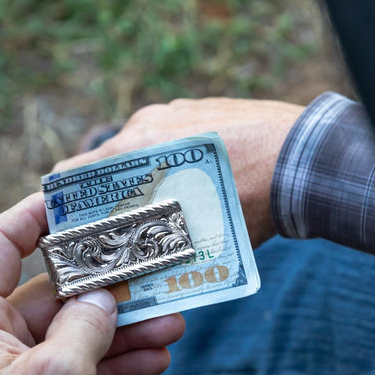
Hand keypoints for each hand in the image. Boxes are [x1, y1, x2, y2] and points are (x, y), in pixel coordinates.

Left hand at [0, 193, 184, 374]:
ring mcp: (20, 371)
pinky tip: (159, 359)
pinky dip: (117, 364)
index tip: (73, 200)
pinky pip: (83, 369)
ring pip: (76, 332)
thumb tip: (102, 297)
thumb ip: (85, 324)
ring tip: (173, 323)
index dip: (34, 216)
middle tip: (150, 270)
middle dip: (106, 288)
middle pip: (52, 292)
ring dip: (124, 329)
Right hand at [54, 98, 304, 246]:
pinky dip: (175, 156)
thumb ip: (152, 240)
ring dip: (145, 175)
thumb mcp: (193, 233)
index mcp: (130, 150)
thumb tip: (128, 267)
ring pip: (142, 149)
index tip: (72, 225)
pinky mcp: (202, 107)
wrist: (305, 160)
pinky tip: (198, 180)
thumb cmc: (248, 205)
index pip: (71, 174)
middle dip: (110, 194)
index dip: (68, 202)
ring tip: (170, 203)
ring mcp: (175, 112)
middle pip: (106, 163)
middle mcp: (144, 124)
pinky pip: (173, 135)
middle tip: (123, 222)